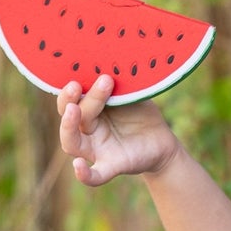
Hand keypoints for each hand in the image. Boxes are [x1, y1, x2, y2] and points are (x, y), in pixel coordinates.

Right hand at [57, 77, 179, 186]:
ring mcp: (96, 149)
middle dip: (70, 100)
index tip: (74, 73)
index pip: (69, 98)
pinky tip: (77, 167)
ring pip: (72, 142)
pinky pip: (94, 175)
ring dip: (69, 126)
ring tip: (75, 109)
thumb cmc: (140, 114)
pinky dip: (84, 174)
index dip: (67, 87)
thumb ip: (119, 82)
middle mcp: (86, 129)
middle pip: (69, 116)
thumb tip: (109, 55)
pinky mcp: (111, 165)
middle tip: (77, 85)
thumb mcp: (131, 94)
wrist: (162, 141)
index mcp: (87, 109)